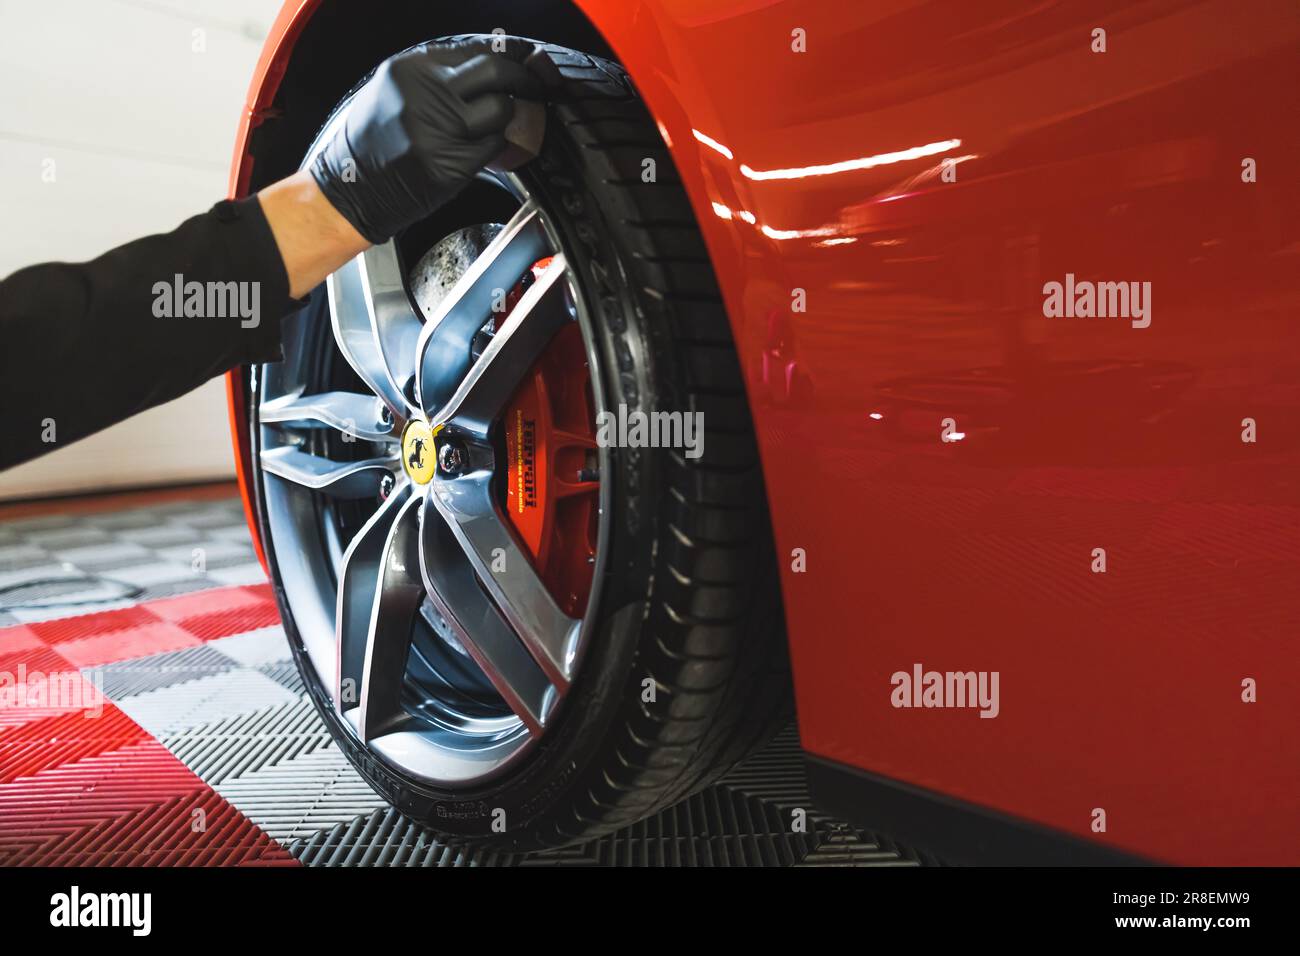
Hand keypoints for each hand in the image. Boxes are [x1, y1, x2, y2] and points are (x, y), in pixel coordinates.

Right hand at [309, 37, 560, 243]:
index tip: (525, 60)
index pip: (475, 50)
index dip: (507, 55)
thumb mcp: (394, 92)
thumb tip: (488, 66)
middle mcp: (427, 94)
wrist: (349, 189)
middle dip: (524, 79)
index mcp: (411, 69)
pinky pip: (491, 148)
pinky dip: (492, 149)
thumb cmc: (371, 143)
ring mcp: (440, 130)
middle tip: (536, 86)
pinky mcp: (450, 164)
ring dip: (504, 120)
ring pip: (499, 112)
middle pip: (495, 72)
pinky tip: (472, 153)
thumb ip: (436, 76)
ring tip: (488, 128)